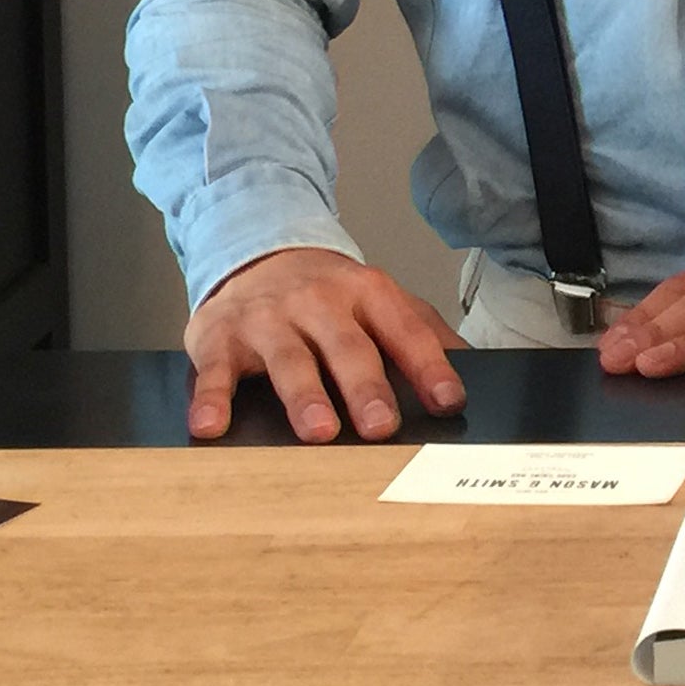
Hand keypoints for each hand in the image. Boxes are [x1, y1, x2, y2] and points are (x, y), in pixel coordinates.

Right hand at [184, 247, 465, 443]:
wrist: (257, 254)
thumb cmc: (327, 294)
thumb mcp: (380, 301)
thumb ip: (423, 332)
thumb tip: (473, 364)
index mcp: (367, 293)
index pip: (404, 331)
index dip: (429, 366)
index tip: (449, 400)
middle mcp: (319, 303)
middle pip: (347, 347)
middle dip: (366, 387)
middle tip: (381, 425)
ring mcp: (268, 320)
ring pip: (289, 360)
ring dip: (304, 396)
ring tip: (318, 430)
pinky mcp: (219, 337)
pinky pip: (213, 371)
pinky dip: (211, 398)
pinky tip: (211, 425)